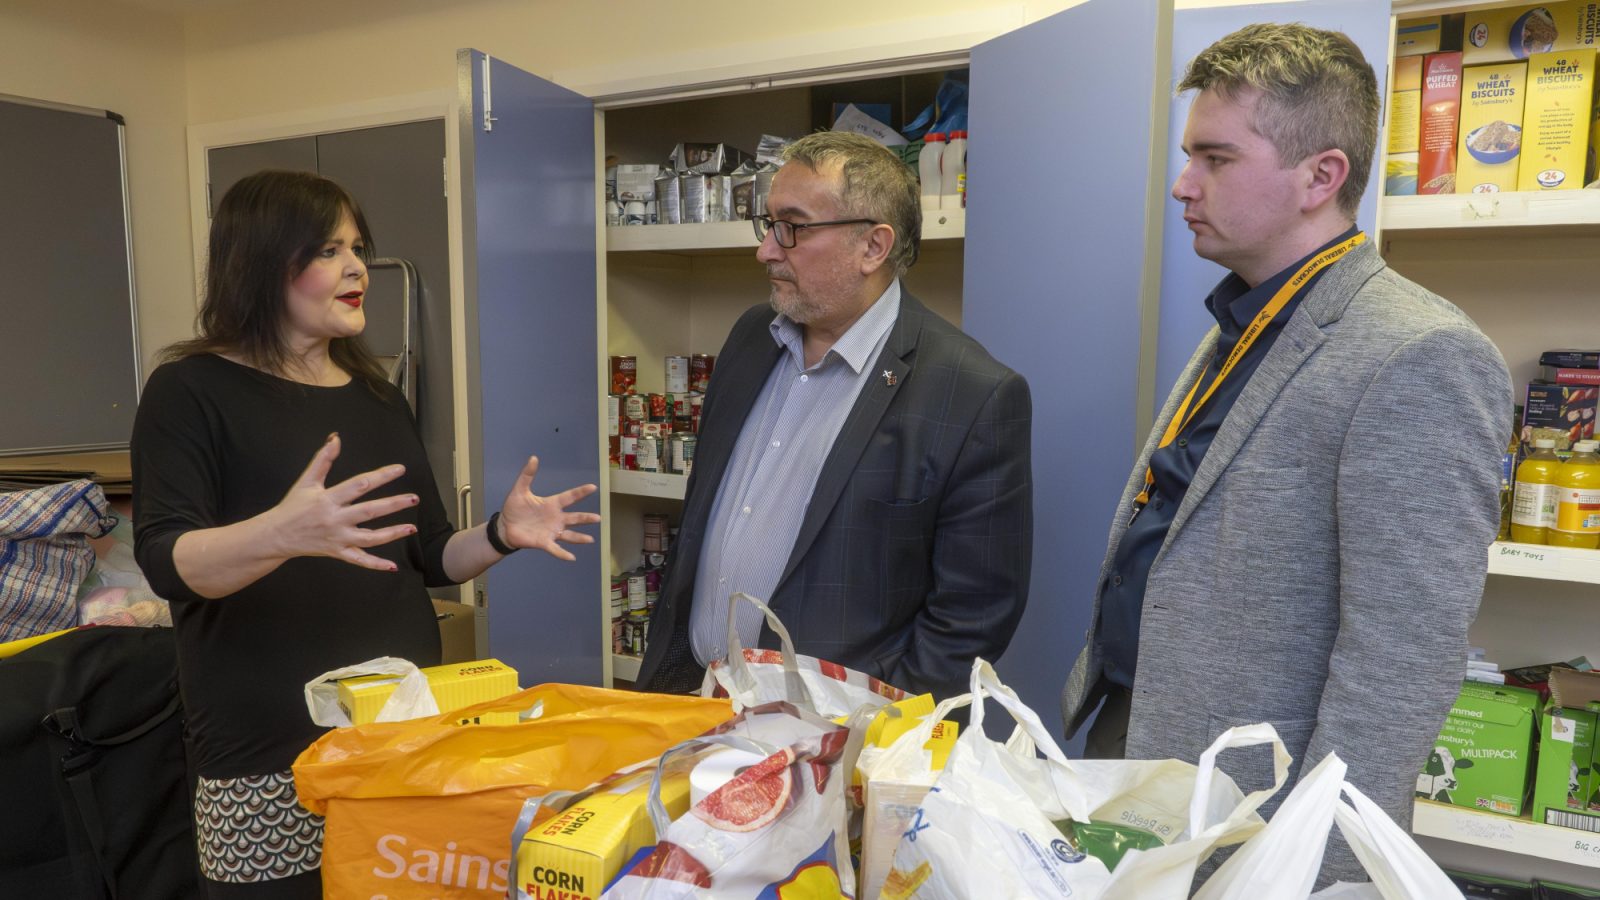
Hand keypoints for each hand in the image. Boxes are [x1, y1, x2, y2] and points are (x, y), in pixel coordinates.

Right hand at [265, 433, 419, 570]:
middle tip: (414, 498)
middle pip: (369, 511)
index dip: (381, 476)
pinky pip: (359, 560)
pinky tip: (392, 566)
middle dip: (394, 504)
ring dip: (392, 533)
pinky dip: (375, 565)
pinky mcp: (337, 552)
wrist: (275, 536)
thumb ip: (323, 459)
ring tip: (412, 528)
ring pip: (369, 538)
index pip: (360, 484)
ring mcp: (337, 538)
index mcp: (328, 499)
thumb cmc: (292, 506)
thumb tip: (336, 438)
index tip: (400, 469)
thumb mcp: (306, 481)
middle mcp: (334, 519)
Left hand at [496, 455, 600, 560]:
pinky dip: (563, 553)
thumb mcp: (519, 490)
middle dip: (585, 518)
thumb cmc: (514, 509)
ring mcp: (551, 531)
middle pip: (574, 517)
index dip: (581, 492)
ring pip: (569, 534)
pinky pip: (556, 549)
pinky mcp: (544, 542)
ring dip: (579, 537)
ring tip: (590, 540)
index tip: (593, 487)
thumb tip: (533, 458)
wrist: (504, 527)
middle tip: (598, 518)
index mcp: (551, 504)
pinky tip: (571, 557)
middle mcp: (555, 518)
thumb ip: (527, 475)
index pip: (569, 497)